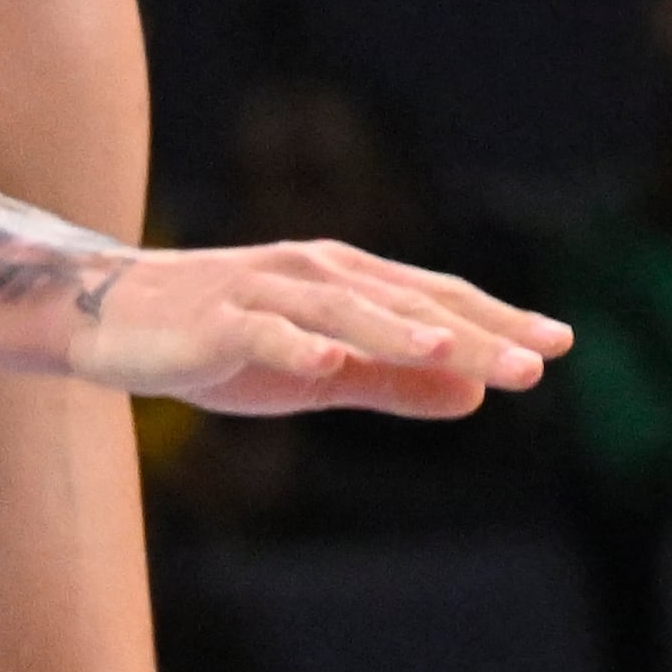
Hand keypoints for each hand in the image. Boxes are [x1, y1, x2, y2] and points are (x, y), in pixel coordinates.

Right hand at [69, 240, 569, 415]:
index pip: (435, 301)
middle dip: (474, 335)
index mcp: (347, 282)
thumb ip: (392, 382)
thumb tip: (476, 396)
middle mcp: (315, 275)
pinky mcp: (217, 321)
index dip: (496, 323)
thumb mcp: (319, 372)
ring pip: (346, 311)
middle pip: (406, 304)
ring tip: (453, 354)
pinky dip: (296, 343)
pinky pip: (263, 333)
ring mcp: (265, 294)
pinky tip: (328, 361)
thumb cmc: (222, 342)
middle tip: (537, 364)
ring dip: (400, 331)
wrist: (112, 320)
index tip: (559, 346)